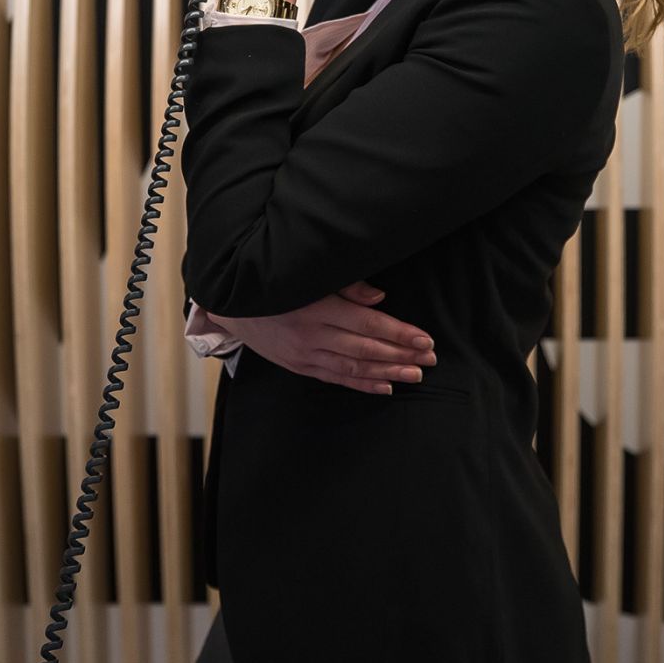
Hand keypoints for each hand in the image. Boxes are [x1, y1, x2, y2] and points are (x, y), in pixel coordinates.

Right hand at [204, 280, 437, 393]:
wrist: (233, 305)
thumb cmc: (278, 284)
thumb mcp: (310, 277)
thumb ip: (347, 287)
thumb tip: (380, 298)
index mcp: (317, 308)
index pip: (367, 323)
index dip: (398, 333)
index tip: (425, 339)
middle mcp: (312, 335)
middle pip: (365, 347)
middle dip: (401, 355)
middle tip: (430, 359)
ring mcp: (305, 354)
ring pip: (354, 366)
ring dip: (388, 372)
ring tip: (415, 375)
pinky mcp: (299, 366)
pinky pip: (336, 378)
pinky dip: (362, 383)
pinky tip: (385, 386)